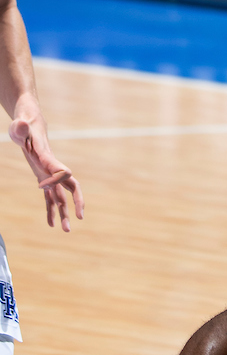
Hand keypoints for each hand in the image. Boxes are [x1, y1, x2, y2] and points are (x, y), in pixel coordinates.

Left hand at [8, 110, 83, 231]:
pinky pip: (49, 198)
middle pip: (72, 187)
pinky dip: (51, 211)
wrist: (29, 123)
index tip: (42, 187)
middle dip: (77, 202)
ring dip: (64, 213)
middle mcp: (53, 168)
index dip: (55, 180)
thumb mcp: (19, 125)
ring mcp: (49, 174)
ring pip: (61, 197)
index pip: (61, 172)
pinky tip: (51, 224)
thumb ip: (20, 127)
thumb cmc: (23, 124)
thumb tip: (21, 125)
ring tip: (65, 231)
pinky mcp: (42, 178)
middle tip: (79, 217)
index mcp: (49, 158)